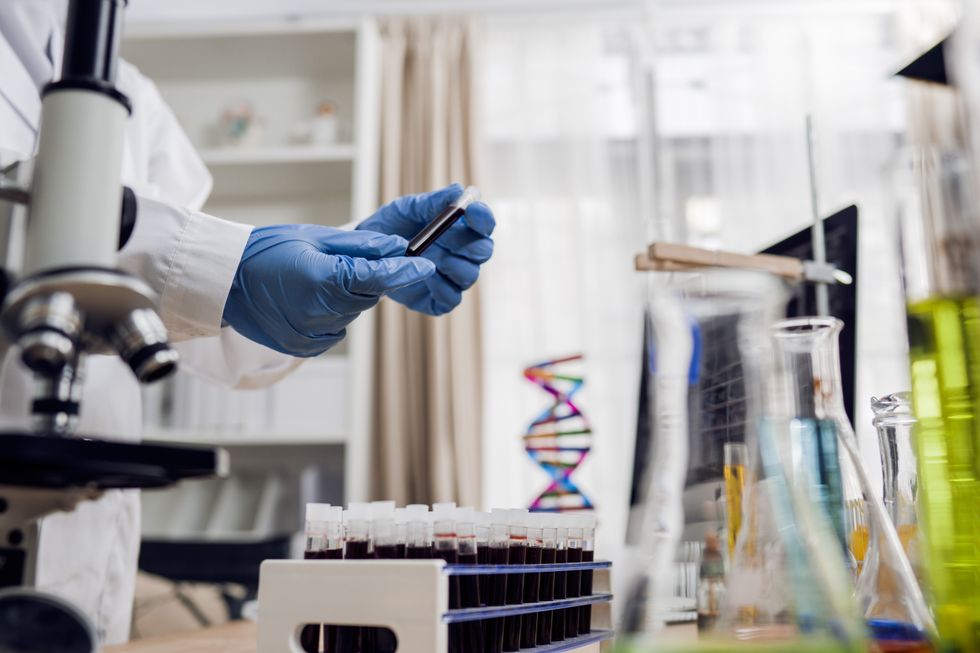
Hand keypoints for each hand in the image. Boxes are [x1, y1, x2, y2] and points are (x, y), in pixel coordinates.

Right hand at [222, 225, 435, 356]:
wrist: (222, 282)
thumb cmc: (264, 251)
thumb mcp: (313, 237)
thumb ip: (359, 246)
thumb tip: (395, 247)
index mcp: (323, 281)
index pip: (378, 278)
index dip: (403, 271)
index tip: (424, 265)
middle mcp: (320, 314)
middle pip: (367, 297)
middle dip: (366, 279)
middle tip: (344, 262)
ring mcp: (311, 335)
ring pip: (351, 313)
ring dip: (347, 296)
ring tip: (316, 279)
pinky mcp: (304, 347)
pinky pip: (334, 329)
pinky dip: (331, 314)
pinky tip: (308, 299)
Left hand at [356, 183, 494, 314]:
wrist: (365, 253)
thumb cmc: (392, 227)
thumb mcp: (408, 208)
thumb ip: (433, 201)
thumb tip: (458, 191)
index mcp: (461, 228)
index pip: (484, 223)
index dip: (483, 217)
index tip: (472, 210)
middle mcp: (462, 254)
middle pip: (483, 251)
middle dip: (470, 244)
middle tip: (446, 238)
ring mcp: (451, 278)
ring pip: (469, 276)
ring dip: (452, 266)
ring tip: (430, 257)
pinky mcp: (437, 300)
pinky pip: (452, 299)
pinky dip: (441, 288)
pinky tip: (423, 275)